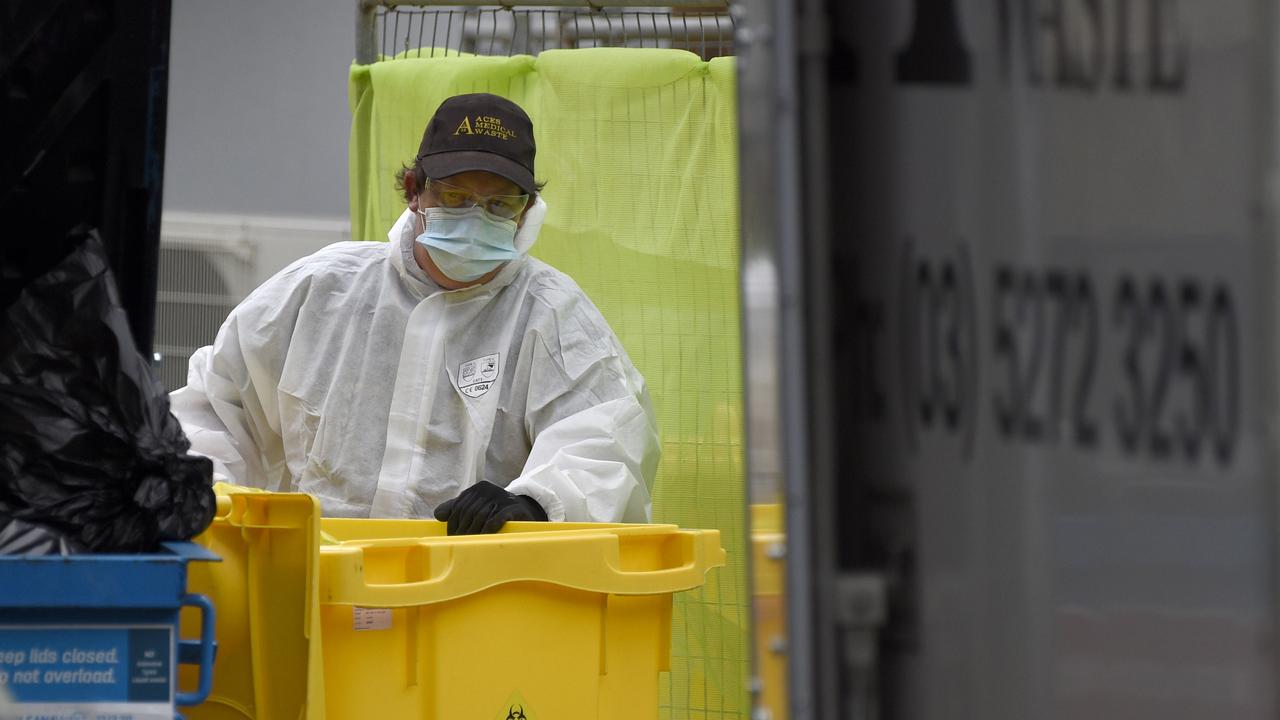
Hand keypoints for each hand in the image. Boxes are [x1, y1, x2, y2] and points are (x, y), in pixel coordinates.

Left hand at [433, 481, 547, 534]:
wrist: (525, 512)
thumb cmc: (496, 511)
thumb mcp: (477, 506)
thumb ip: (457, 508)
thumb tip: (438, 514)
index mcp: (478, 488)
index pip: (459, 505)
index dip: (453, 523)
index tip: (451, 537)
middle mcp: (489, 490)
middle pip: (469, 512)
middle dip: (463, 530)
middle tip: (460, 544)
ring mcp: (502, 497)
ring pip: (481, 516)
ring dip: (474, 532)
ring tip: (470, 545)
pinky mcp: (513, 508)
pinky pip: (496, 519)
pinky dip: (488, 529)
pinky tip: (485, 537)